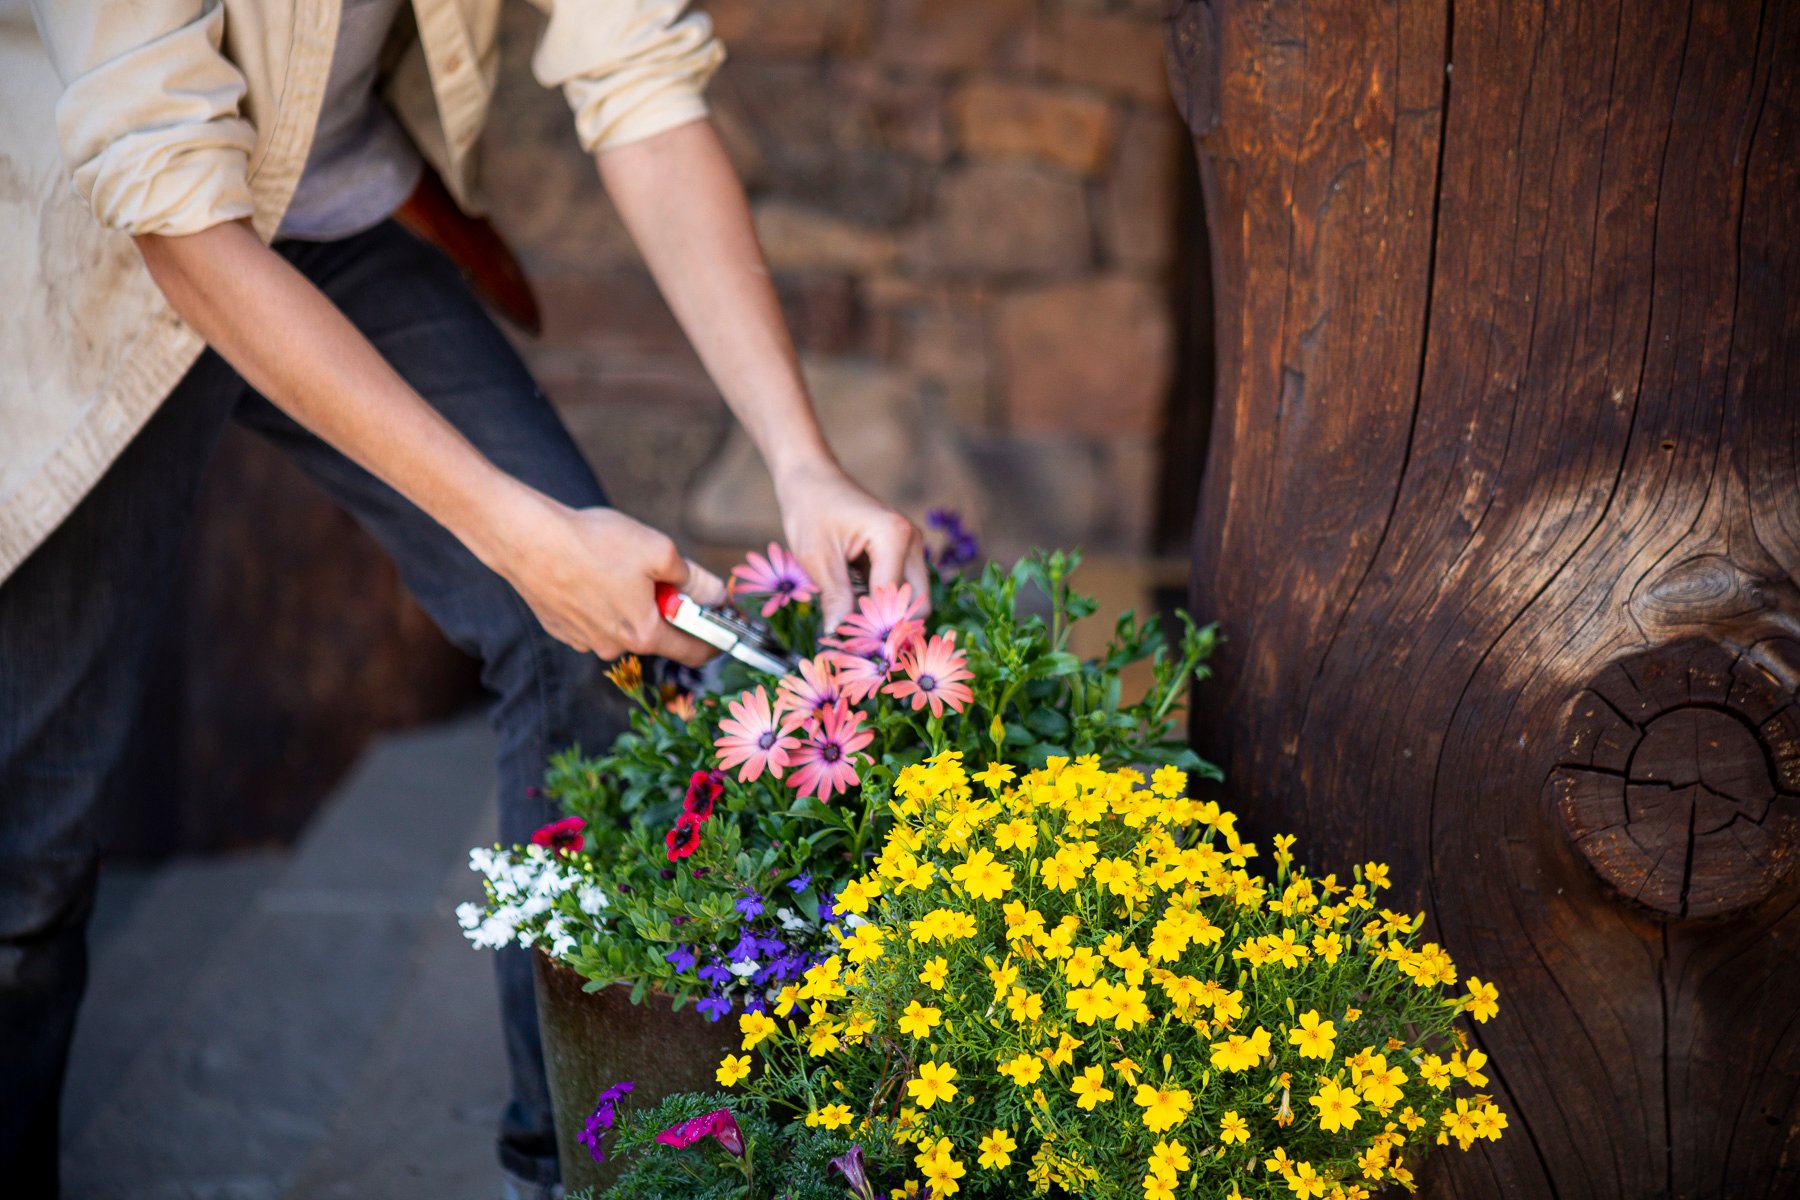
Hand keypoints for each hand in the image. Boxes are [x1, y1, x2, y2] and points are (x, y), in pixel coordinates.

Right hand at [491, 497, 726, 665]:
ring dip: (631, 603)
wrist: (527, 539)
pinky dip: (601, 600)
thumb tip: (718, 595)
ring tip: (618, 565)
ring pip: (622, 624)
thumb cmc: (594, 543)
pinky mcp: (560, 628)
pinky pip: (594, 618)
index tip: (727, 625)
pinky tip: (591, 572)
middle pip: (656, 634)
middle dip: (668, 609)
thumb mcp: (660, 552)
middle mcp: (613, 648)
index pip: (694, 652)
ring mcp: (583, 641)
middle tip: (666, 575)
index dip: (717, 638)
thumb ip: (695, 580)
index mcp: (644, 635)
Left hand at [773, 458, 927, 631]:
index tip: (847, 648)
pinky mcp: (900, 553)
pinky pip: (898, 588)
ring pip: (909, 598)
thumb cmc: (810, 509)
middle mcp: (912, 542)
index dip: (872, 629)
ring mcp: (909, 547)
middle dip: (889, 626)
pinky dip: (878, 603)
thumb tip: (838, 636)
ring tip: (849, 627)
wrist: (810, 478)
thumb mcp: (817, 557)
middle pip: (916, 603)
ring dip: (883, 615)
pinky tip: (851, 608)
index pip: (893, 599)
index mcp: (895, 537)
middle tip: (855, 644)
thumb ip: (834, 597)